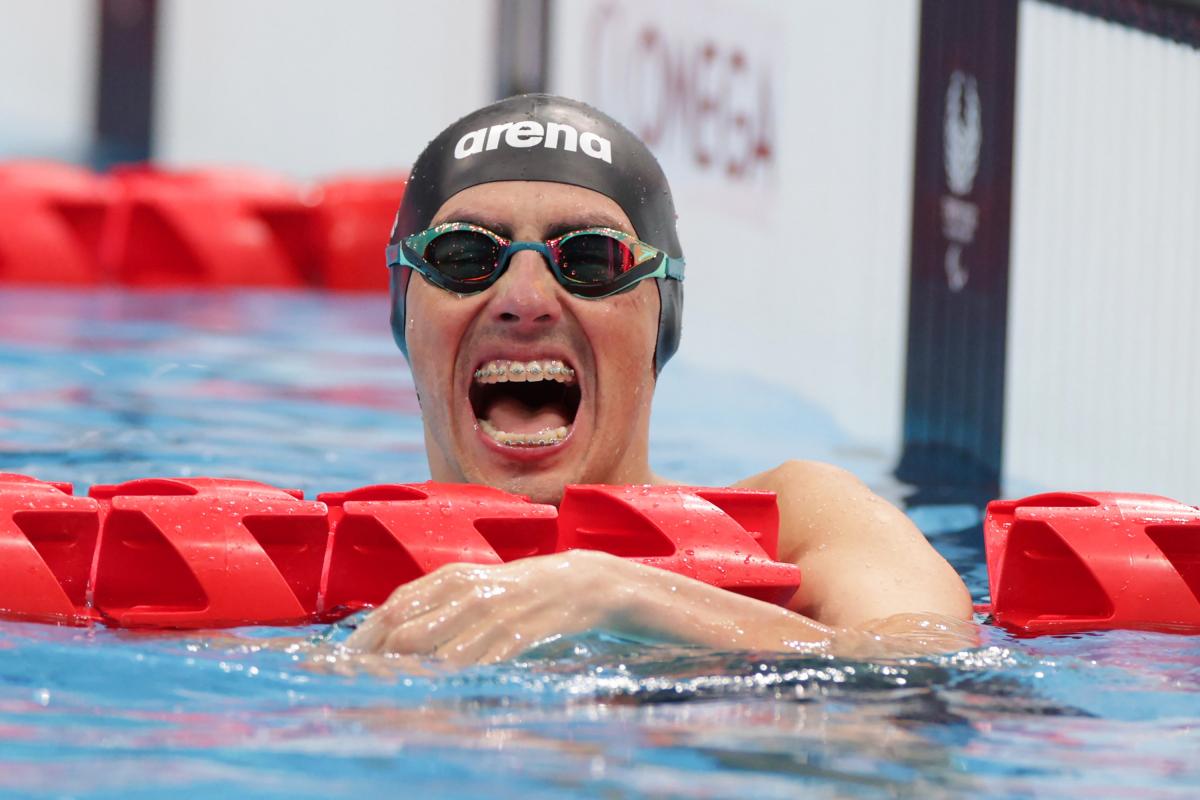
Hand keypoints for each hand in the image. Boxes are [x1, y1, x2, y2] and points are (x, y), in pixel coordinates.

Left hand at [345, 550, 836, 666]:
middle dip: (391, 629)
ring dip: (428, 643)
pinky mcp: (595, 596)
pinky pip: (531, 624)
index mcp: (526, 572)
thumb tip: (453, 657)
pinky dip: (487, 649)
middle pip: (446, 592)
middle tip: (347, 666)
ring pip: (481, 607)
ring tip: (386, 674)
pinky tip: (456, 672)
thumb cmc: (634, 625)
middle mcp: (537, 568)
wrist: (708, 609)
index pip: (440, 586)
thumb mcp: (561, 623)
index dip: (390, 615)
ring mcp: (565, 580)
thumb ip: (513, 627)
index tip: (351, 651)